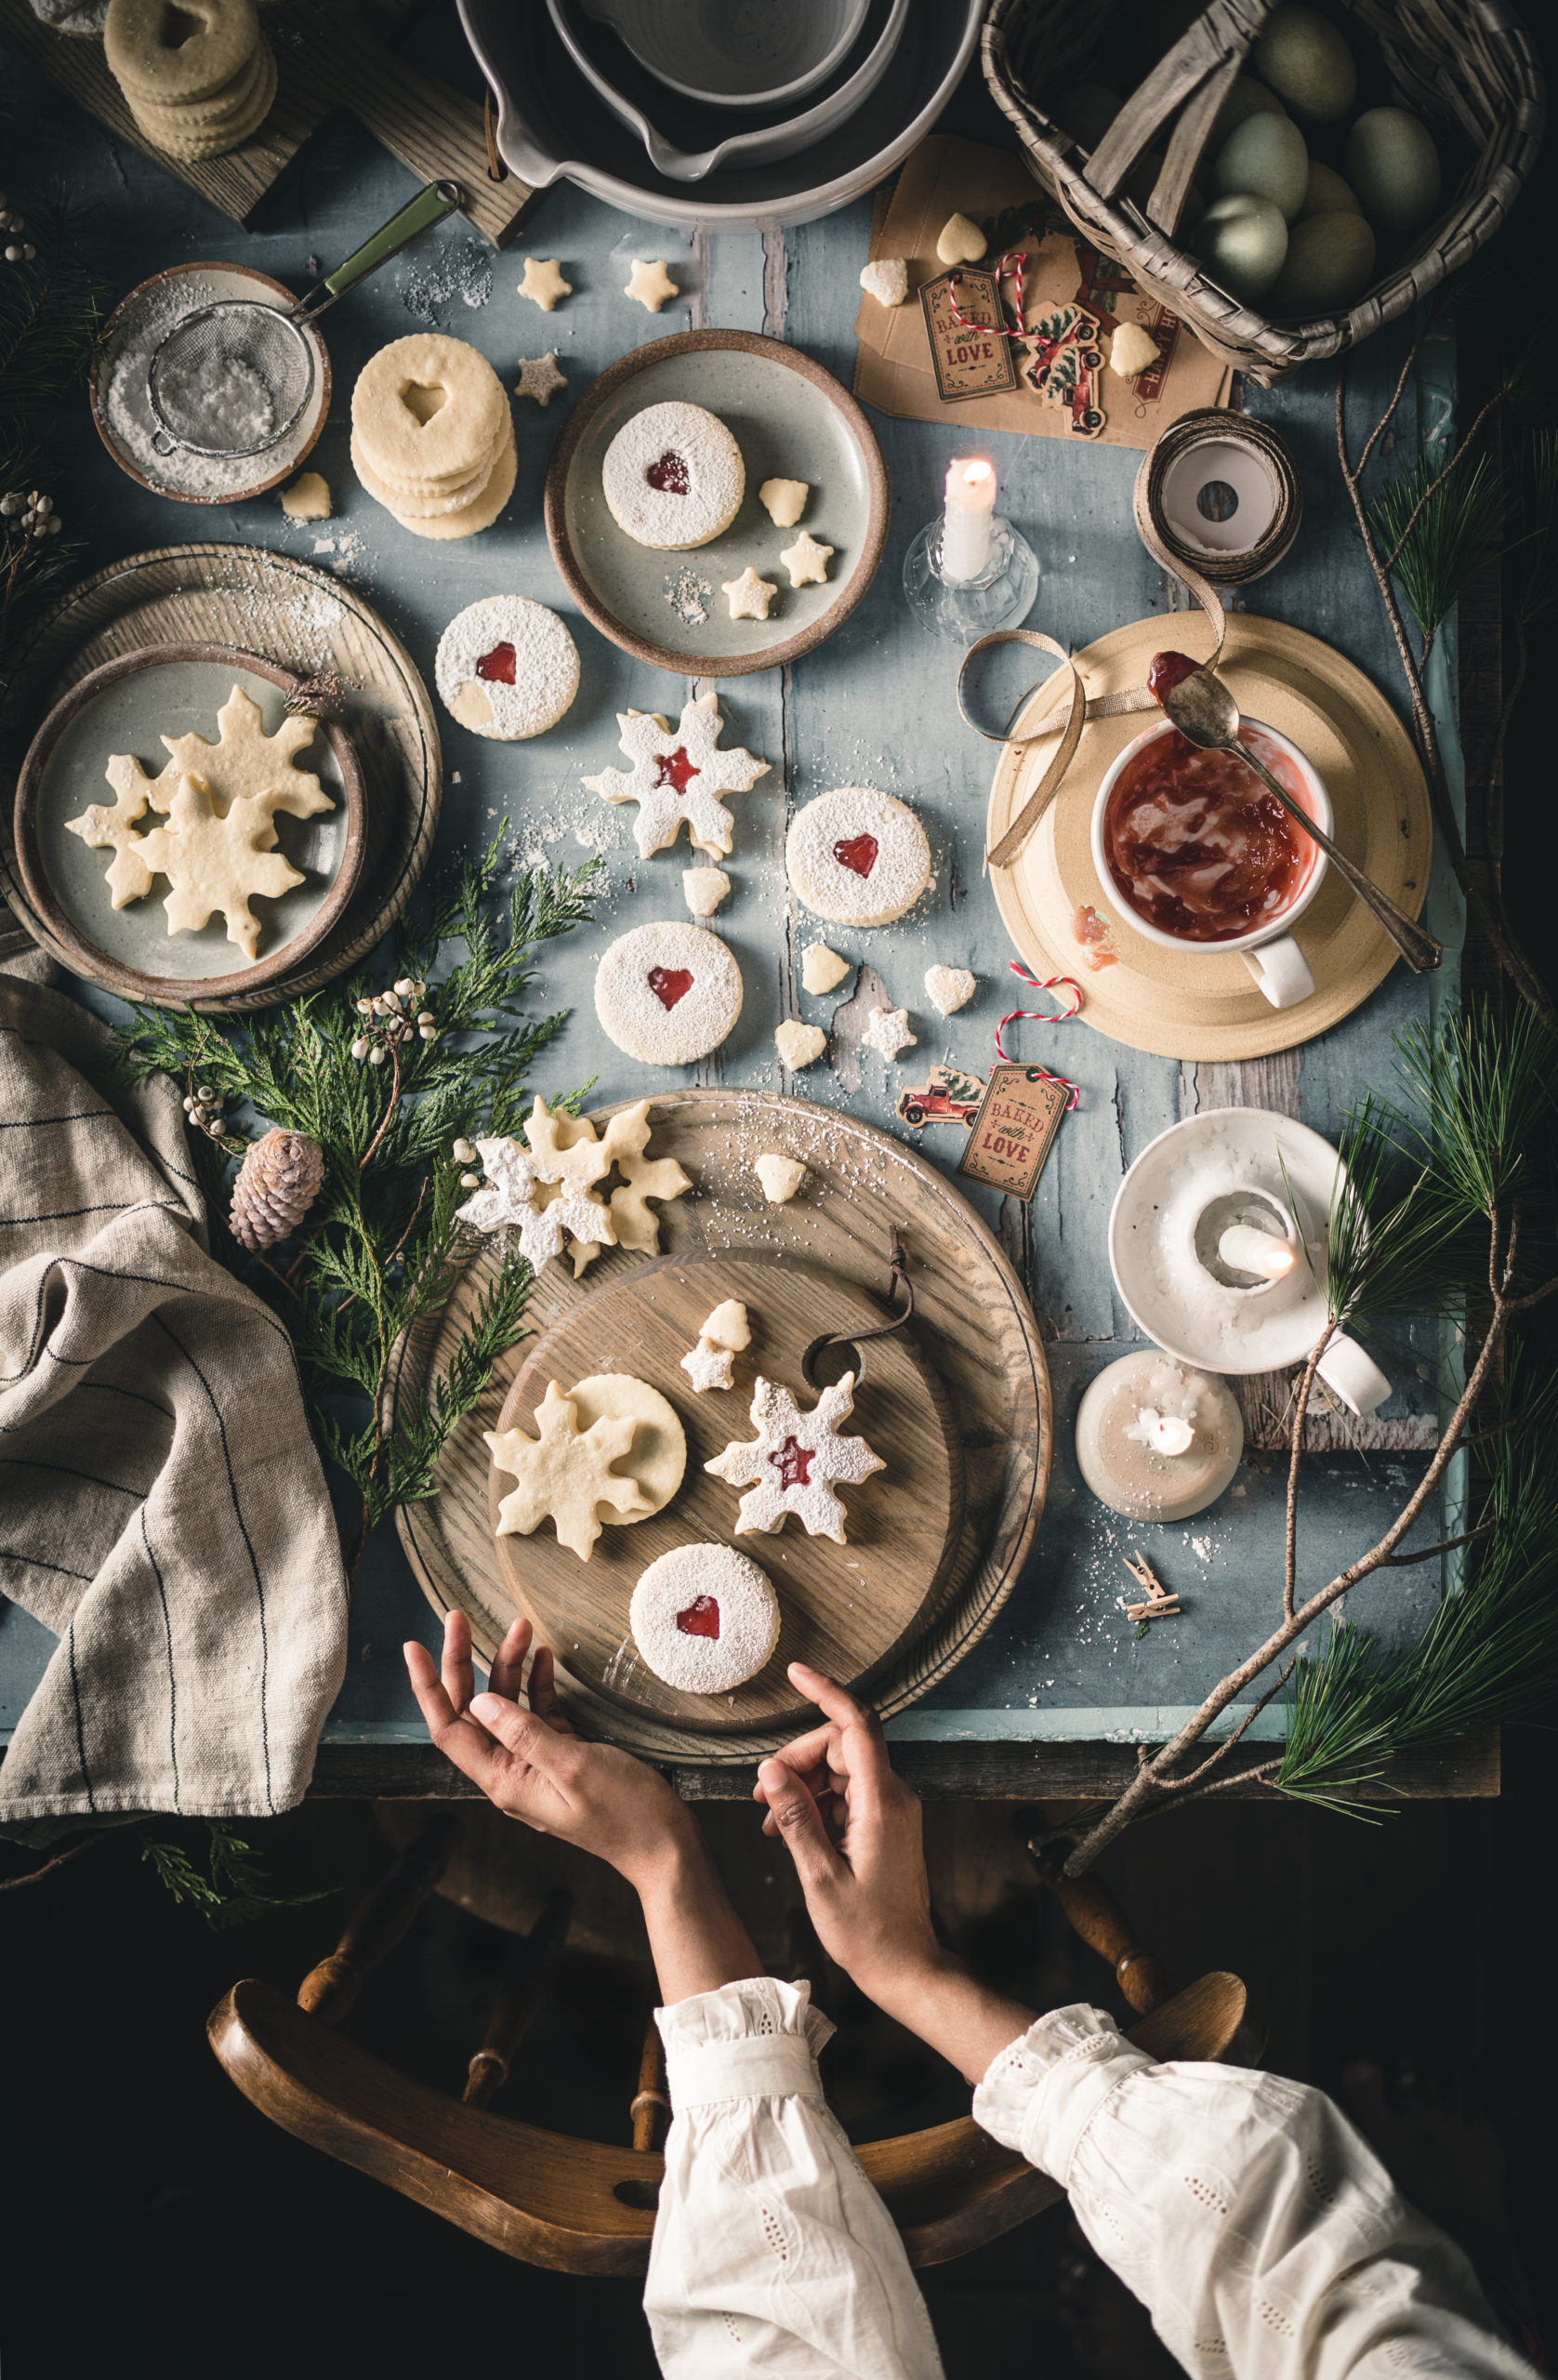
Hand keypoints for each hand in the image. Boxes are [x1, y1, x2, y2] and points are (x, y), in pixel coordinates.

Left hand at [403, 1610, 691, 1892]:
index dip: (428, 1686)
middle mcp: (511, 1771)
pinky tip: (544, 1658)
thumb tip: (481, 1701)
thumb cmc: (622, 1811)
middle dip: (465, 1663)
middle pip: (473, 1710)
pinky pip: (538, 1713)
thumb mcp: (572, 1766)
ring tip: (522, 1628)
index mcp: (503, 1780)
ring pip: (507, 1705)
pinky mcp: (562, 1755)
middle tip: (460, 1618)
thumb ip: (524, 1732)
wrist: (663, 1842)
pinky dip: (538, 1684)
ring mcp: (536, 1762)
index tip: (415, 1646)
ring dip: (510, 1666)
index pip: (449, 1728)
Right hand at [753, 1663, 943, 2012]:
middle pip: (840, 1746)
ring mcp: (892, 1811)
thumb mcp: (820, 1877)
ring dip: (802, 1786)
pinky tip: (790, 1832)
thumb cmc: (867, 1932)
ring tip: (771, 1822)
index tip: (796, 1673)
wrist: (907, 1967)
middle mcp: (893, 1797)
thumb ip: (796, 1817)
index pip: (855, 1725)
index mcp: (882, 1803)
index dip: (826, 1692)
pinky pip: (847, 1795)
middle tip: (762, 1794)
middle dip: (797, 1760)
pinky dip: (816, 1804)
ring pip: (840, 1770)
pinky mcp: (886, 1825)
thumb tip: (771, 1770)